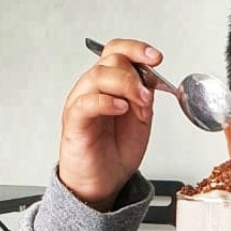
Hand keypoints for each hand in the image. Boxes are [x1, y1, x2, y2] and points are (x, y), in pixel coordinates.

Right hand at [59, 39, 160, 210]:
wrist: (104, 181)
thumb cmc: (117, 150)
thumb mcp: (141, 119)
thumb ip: (144, 97)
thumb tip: (152, 79)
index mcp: (110, 84)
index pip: (116, 51)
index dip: (136, 49)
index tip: (156, 57)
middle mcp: (93, 89)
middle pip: (110, 60)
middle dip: (135, 73)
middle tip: (149, 95)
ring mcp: (82, 103)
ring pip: (97, 76)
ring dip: (125, 85)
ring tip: (140, 103)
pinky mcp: (74, 122)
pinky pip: (85, 103)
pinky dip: (106, 102)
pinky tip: (121, 108)